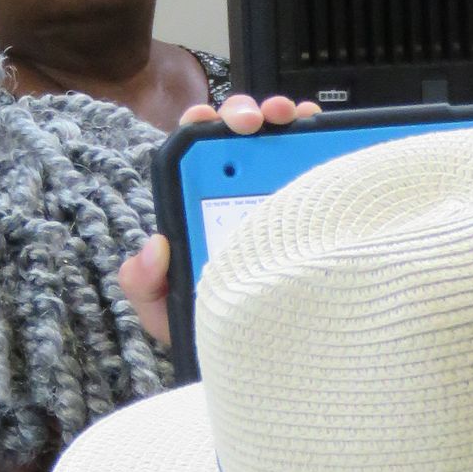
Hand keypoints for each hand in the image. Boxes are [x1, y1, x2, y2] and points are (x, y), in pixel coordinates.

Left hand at [119, 92, 323, 347]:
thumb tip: (155, 246)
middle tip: (252, 122)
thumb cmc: (211, 326)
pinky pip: (322, 169)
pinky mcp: (316, 210)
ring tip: (290, 118)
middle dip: (243, 114)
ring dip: (285, 119)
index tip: (202, 121)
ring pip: (281, 143)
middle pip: (238, 139)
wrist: (263, 357)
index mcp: (200, 205)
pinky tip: (329, 138)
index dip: (197, 127)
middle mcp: (238, 194)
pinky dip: (326, 144)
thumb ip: (144, 282)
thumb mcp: (166, 309)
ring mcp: (278, 196)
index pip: (194, 156)